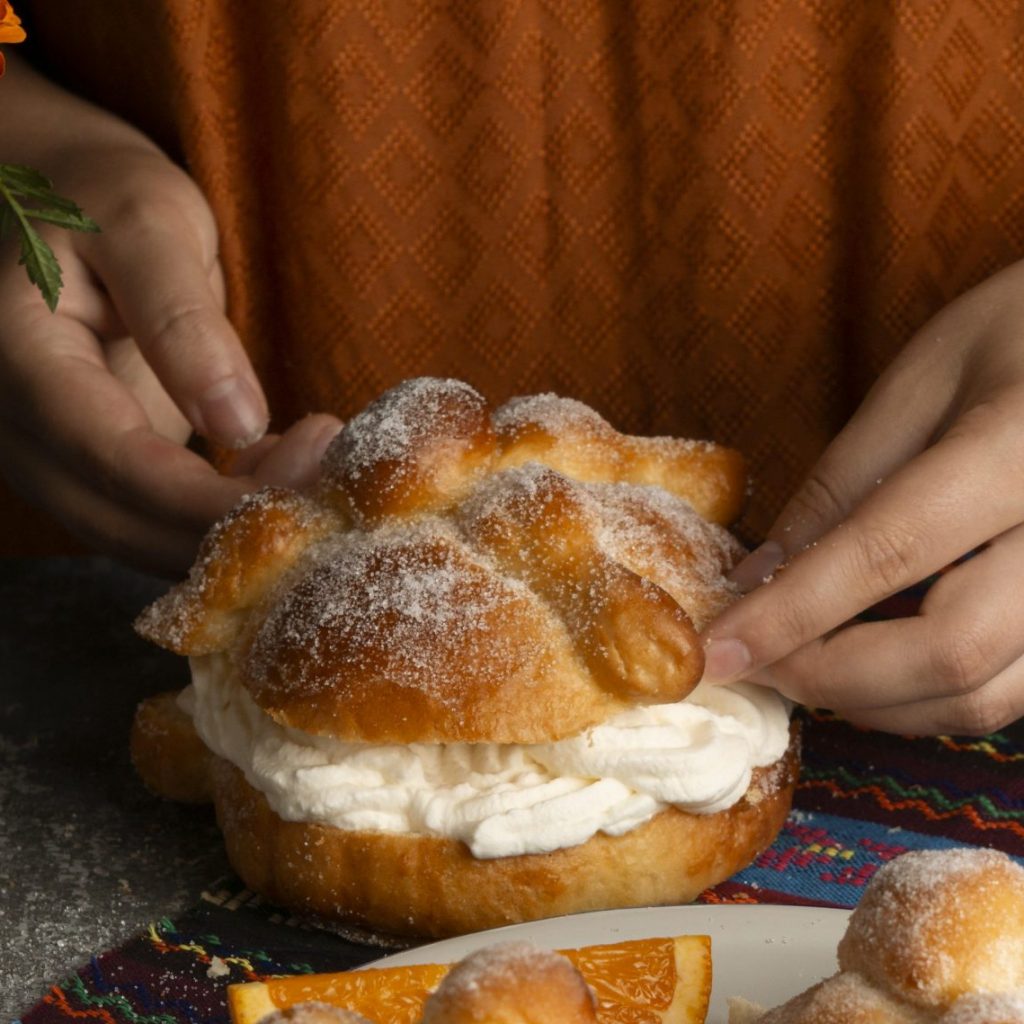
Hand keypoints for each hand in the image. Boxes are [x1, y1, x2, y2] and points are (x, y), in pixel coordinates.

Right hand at [0, 63, 339, 573]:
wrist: (60, 198)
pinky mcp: (92, 462)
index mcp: (23, 361)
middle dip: (238, 524)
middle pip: (128, 521)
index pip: (116, 464)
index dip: (212, 503)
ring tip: (321, 466)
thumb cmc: (101, 194)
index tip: (309, 498)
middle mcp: (21, 426)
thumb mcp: (147, 225)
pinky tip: (280, 465)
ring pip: (141, 534)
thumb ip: (181, 320)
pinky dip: (221, 511)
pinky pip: (152, 515)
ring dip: (236, 526)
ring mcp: (51, 453)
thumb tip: (234, 424)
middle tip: (336, 479)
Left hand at [702, 259, 1023, 735]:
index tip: (719, 650)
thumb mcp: (920, 381)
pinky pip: (1011, 690)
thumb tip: (760, 578)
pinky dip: (928, 696)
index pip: (890, 551)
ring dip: (877, 701)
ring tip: (804, 665)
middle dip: (830, 674)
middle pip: (949, 651)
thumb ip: (841, 485)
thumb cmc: (1020, 331)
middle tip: (758, 662)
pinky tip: (875, 664)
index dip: (792, 613)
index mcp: (1018, 449)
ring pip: (986, 695)